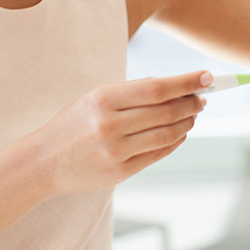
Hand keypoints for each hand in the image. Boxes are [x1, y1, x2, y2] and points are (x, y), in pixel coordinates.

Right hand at [27, 70, 210, 195]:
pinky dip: (175, 141)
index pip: (157, 88)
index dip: (187, 82)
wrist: (42, 162)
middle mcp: (110, 125)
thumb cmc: (73, 123)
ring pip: (167, 134)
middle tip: (203, 97)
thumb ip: (132, 91)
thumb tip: (173, 85)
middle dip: (192, 102)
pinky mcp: (120, 172)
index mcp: (103, 99)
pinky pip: (158, 154)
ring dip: (188, 122)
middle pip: (166, 111)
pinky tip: (181, 132)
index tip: (208, 77)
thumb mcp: (94, 98)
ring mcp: (116, 151)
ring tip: (194, 113)